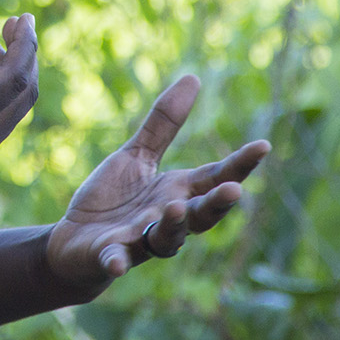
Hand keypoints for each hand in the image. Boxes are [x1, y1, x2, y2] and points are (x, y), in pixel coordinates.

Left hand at [43, 75, 268, 293]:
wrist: (76, 241)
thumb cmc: (115, 199)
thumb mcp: (137, 155)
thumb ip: (164, 124)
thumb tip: (194, 77)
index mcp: (177, 192)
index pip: (214, 177)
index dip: (239, 164)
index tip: (263, 146)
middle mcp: (167, 219)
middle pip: (201, 214)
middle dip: (217, 204)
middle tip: (235, 190)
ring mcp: (140, 240)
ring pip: (165, 238)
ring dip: (173, 225)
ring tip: (174, 209)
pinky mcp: (110, 256)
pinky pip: (116, 259)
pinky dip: (117, 261)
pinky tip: (116, 262)